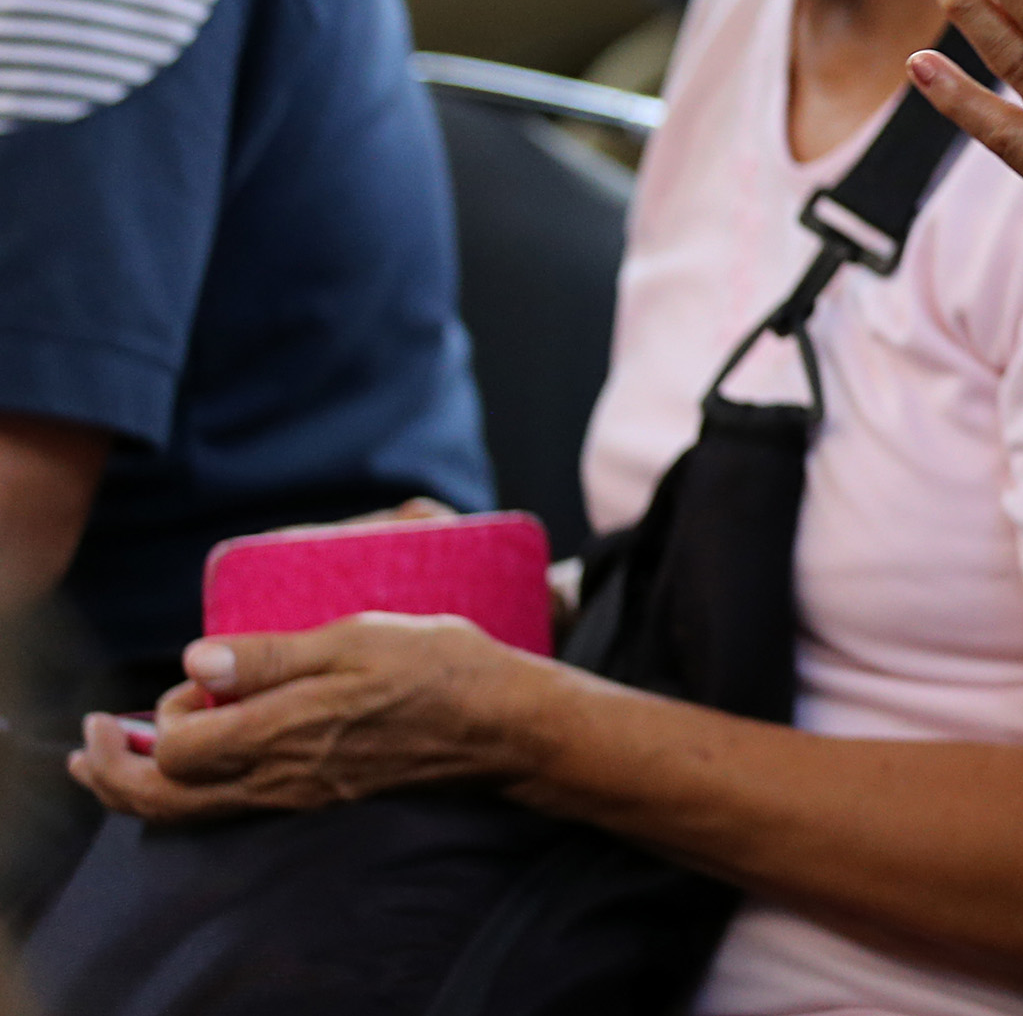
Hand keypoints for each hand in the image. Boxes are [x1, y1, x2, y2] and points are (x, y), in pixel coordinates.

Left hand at [69, 616, 550, 820]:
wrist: (503, 726)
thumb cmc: (439, 668)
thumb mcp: (358, 638)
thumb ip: (272, 656)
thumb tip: (194, 663)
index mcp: (284, 735)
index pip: (178, 753)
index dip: (157, 721)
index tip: (170, 685)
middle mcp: (280, 778)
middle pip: (168, 802)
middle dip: (115, 776)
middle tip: (91, 740)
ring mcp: (298, 794)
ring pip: (193, 813)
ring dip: (143, 787)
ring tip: (117, 757)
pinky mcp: (317, 795)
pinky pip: (230, 809)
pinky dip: (190, 791)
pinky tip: (197, 761)